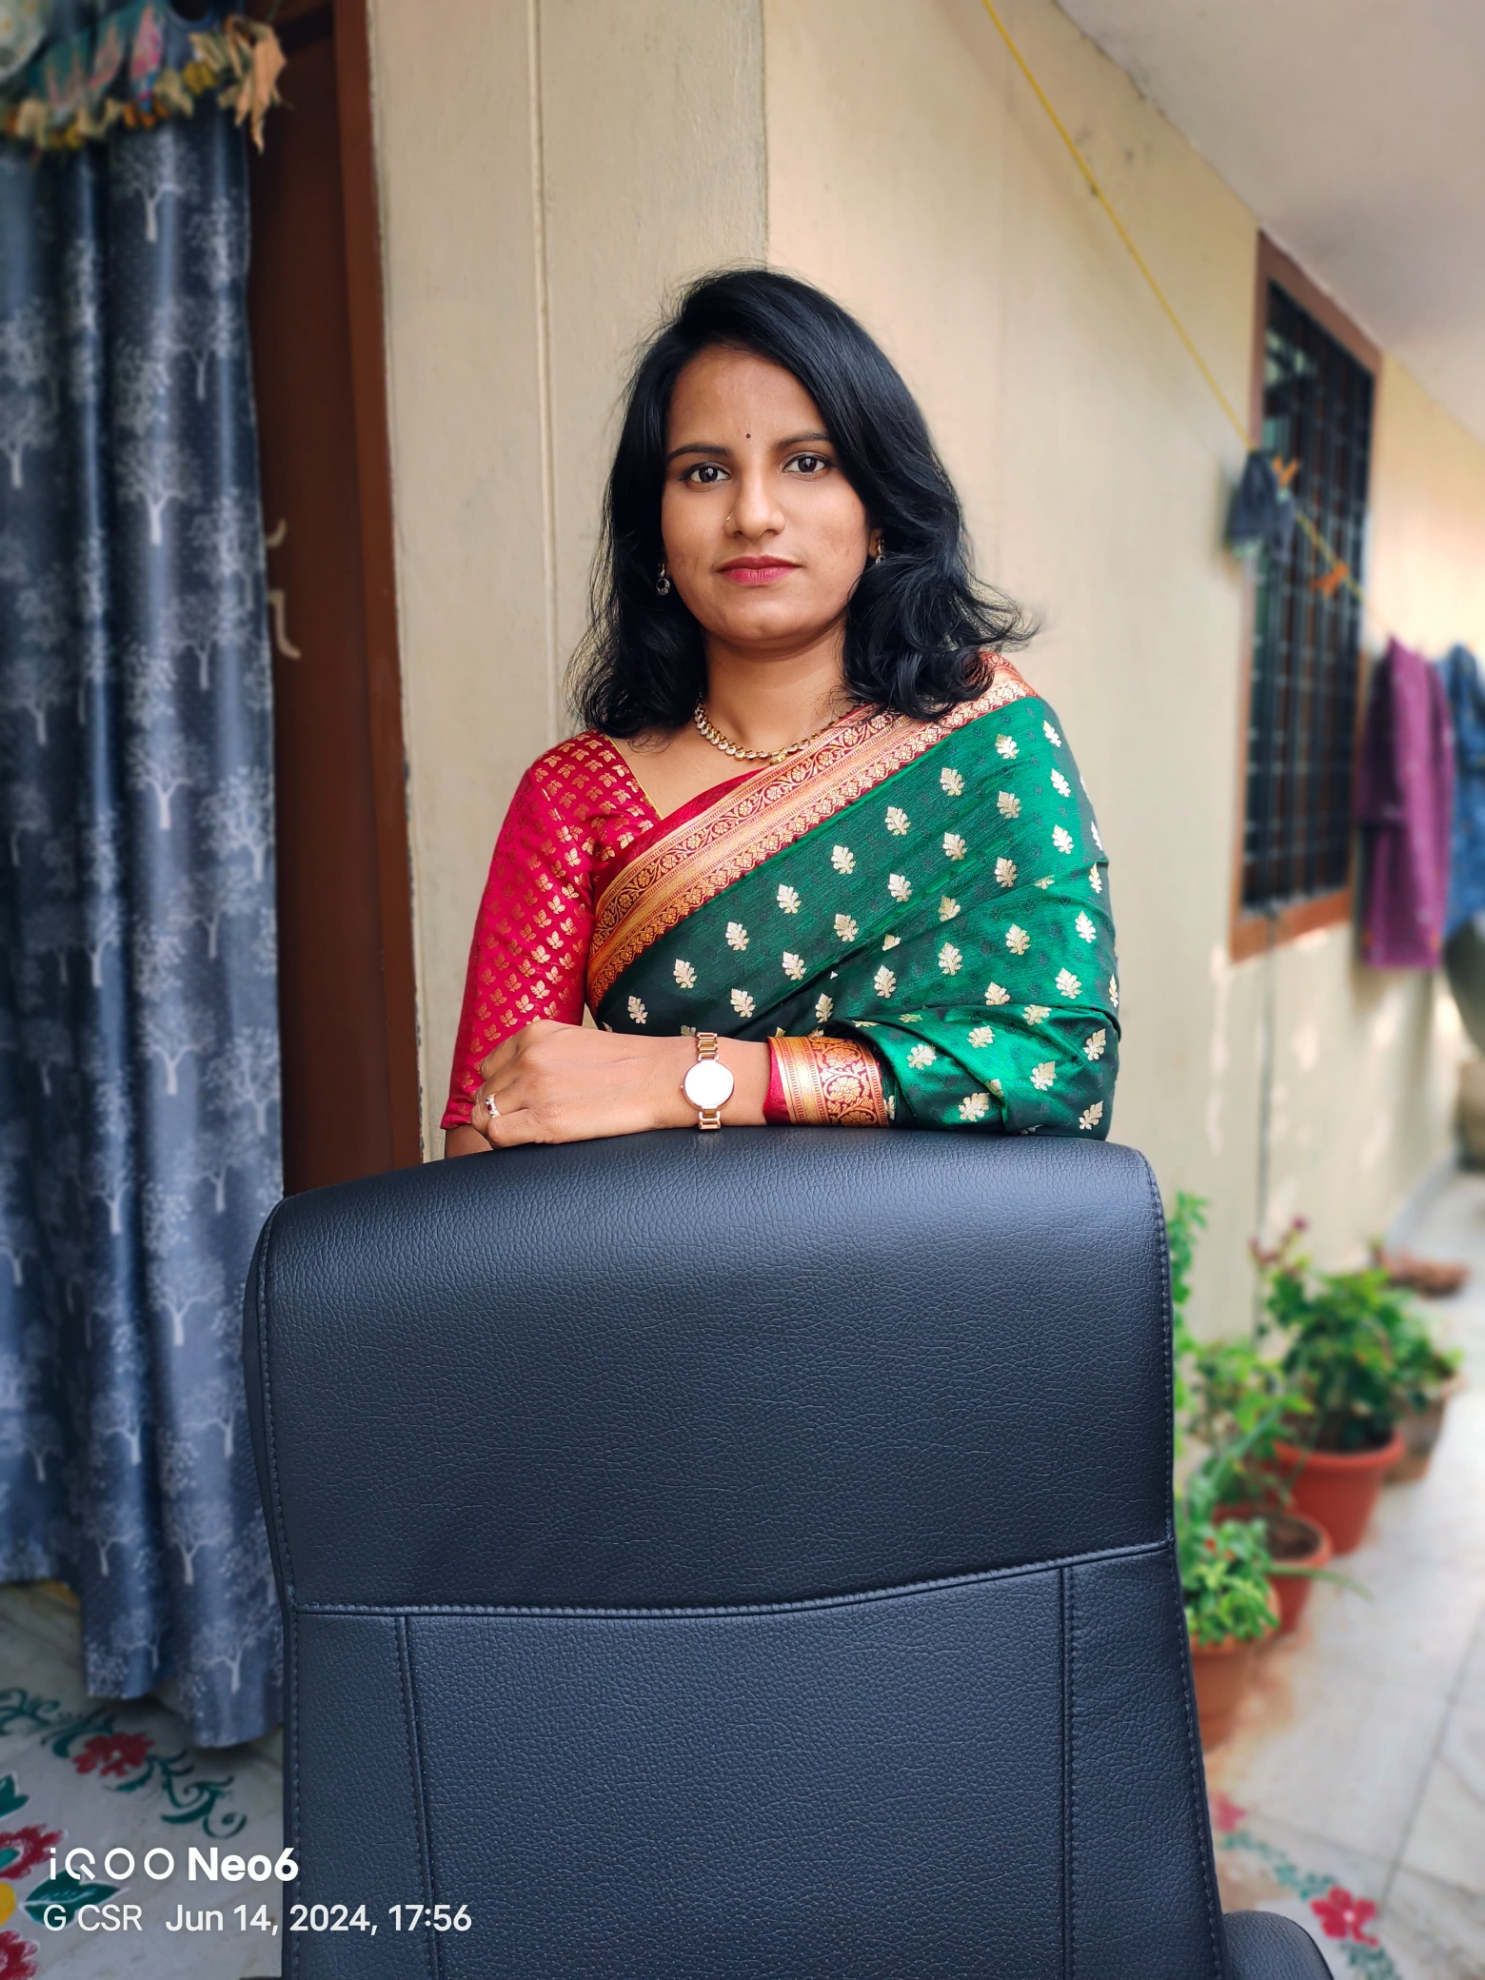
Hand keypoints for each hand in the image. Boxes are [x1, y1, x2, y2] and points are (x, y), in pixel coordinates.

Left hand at [462, 1019, 768, 1148]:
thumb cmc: (630, 1065)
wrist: (663, 1078)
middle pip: (485, 1092)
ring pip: (485, 1116)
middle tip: (528, 1121)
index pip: (489, 1067)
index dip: (501, 1088)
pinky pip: (497, 1136)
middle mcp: (528, 1057)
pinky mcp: (545, 1121)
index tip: (519, 1102)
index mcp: (534, 1034)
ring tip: (531, 1133)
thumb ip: (544, 1054)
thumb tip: (521, 1079)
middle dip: (501, 1109)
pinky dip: (506, 1143)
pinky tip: (532, 1142)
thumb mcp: (577, 1042)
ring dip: (501, 1128)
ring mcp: (534, 1089)